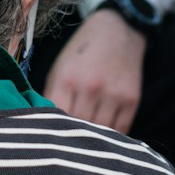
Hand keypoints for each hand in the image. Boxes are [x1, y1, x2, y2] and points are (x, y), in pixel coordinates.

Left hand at [43, 7, 146, 133]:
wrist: (118, 30)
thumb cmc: (82, 51)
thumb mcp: (59, 67)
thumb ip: (51, 96)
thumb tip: (43, 124)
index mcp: (67, 79)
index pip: (55, 118)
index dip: (52, 130)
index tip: (51, 137)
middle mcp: (91, 87)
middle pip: (78, 129)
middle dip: (71, 136)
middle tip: (67, 144)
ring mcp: (113, 95)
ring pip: (99, 133)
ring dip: (92, 139)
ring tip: (85, 142)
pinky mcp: (131, 100)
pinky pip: (121, 131)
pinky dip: (111, 138)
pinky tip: (103, 136)